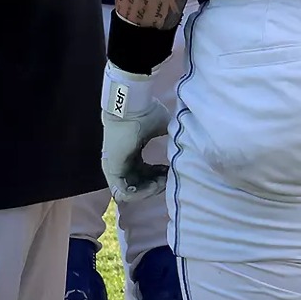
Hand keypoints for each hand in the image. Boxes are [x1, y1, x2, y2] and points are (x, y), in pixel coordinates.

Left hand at [101, 64, 169, 199]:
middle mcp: (123, 163)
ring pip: (133, 191)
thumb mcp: (164, 127)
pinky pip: (124, 192)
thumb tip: (188, 145)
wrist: (131, 106)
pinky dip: (141, 192)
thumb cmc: (146, 111)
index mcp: (132, 153)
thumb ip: (173, 138)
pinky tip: (154, 184)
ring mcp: (115, 168)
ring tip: (162, 182)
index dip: (161, 176)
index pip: (146, 174)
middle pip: (141, 185)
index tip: (172, 171)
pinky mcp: (112, 170)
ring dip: (150, 190)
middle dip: (157, 185)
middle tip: (169, 179)